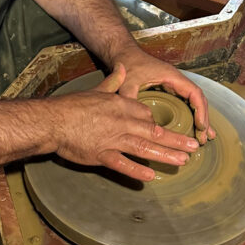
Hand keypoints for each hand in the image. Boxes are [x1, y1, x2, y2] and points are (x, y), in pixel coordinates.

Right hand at [49, 65, 199, 181]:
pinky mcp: (101, 154)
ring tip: (182, 161)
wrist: (52, 120)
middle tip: (193, 147)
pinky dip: (136, 170)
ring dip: (165, 155)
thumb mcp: (96, 89)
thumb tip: (123, 68)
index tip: (165, 131)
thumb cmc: (72, 106)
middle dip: (175, 140)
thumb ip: (113, 81)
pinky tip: (150, 176)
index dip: (157, 123)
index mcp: (120, 105)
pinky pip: (122, 164)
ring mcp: (112, 139)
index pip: (147, 114)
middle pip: (154, 131)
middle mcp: (121, 122)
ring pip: (144, 147)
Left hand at [111, 44, 214, 145]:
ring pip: (193, 102)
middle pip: (198, 99)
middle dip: (203, 118)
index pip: (195, 93)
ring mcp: (173, 85)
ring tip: (204, 137)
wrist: (122, 53)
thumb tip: (133, 120)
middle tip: (203, 138)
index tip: (201, 127)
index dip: (200, 111)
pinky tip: (193, 128)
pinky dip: (192, 115)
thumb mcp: (126, 83)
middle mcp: (176, 80)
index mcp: (171, 76)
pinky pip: (185, 103)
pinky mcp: (168, 89)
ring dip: (200, 118)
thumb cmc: (127, 64)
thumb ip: (130, 99)